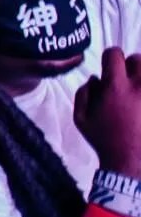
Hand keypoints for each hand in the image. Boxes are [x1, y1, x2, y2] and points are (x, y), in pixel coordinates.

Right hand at [75, 49, 140, 177]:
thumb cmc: (105, 140)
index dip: (109, 58)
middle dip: (130, 66)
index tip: (109, 66)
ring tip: (137, 89)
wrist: (131, 162)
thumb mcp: (80, 119)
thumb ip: (83, 94)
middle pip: (138, 59)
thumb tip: (94, 79)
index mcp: (115, 87)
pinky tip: (139, 102)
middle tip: (127, 79)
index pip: (114, 54)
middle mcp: (138, 87)